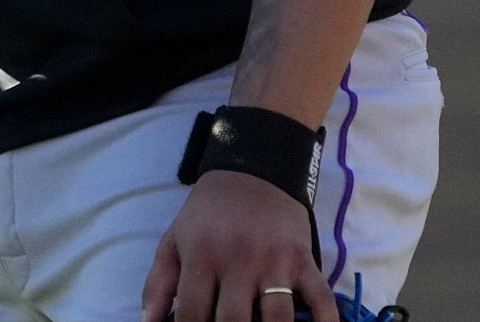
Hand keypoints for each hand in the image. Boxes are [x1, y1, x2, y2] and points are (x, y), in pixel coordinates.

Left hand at [140, 170, 334, 321]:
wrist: (252, 172)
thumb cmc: (208, 214)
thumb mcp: (174, 240)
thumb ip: (157, 284)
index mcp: (201, 256)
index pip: (193, 314)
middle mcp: (238, 260)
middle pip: (233, 321)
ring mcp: (275, 262)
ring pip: (278, 319)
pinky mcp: (304, 261)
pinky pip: (322, 299)